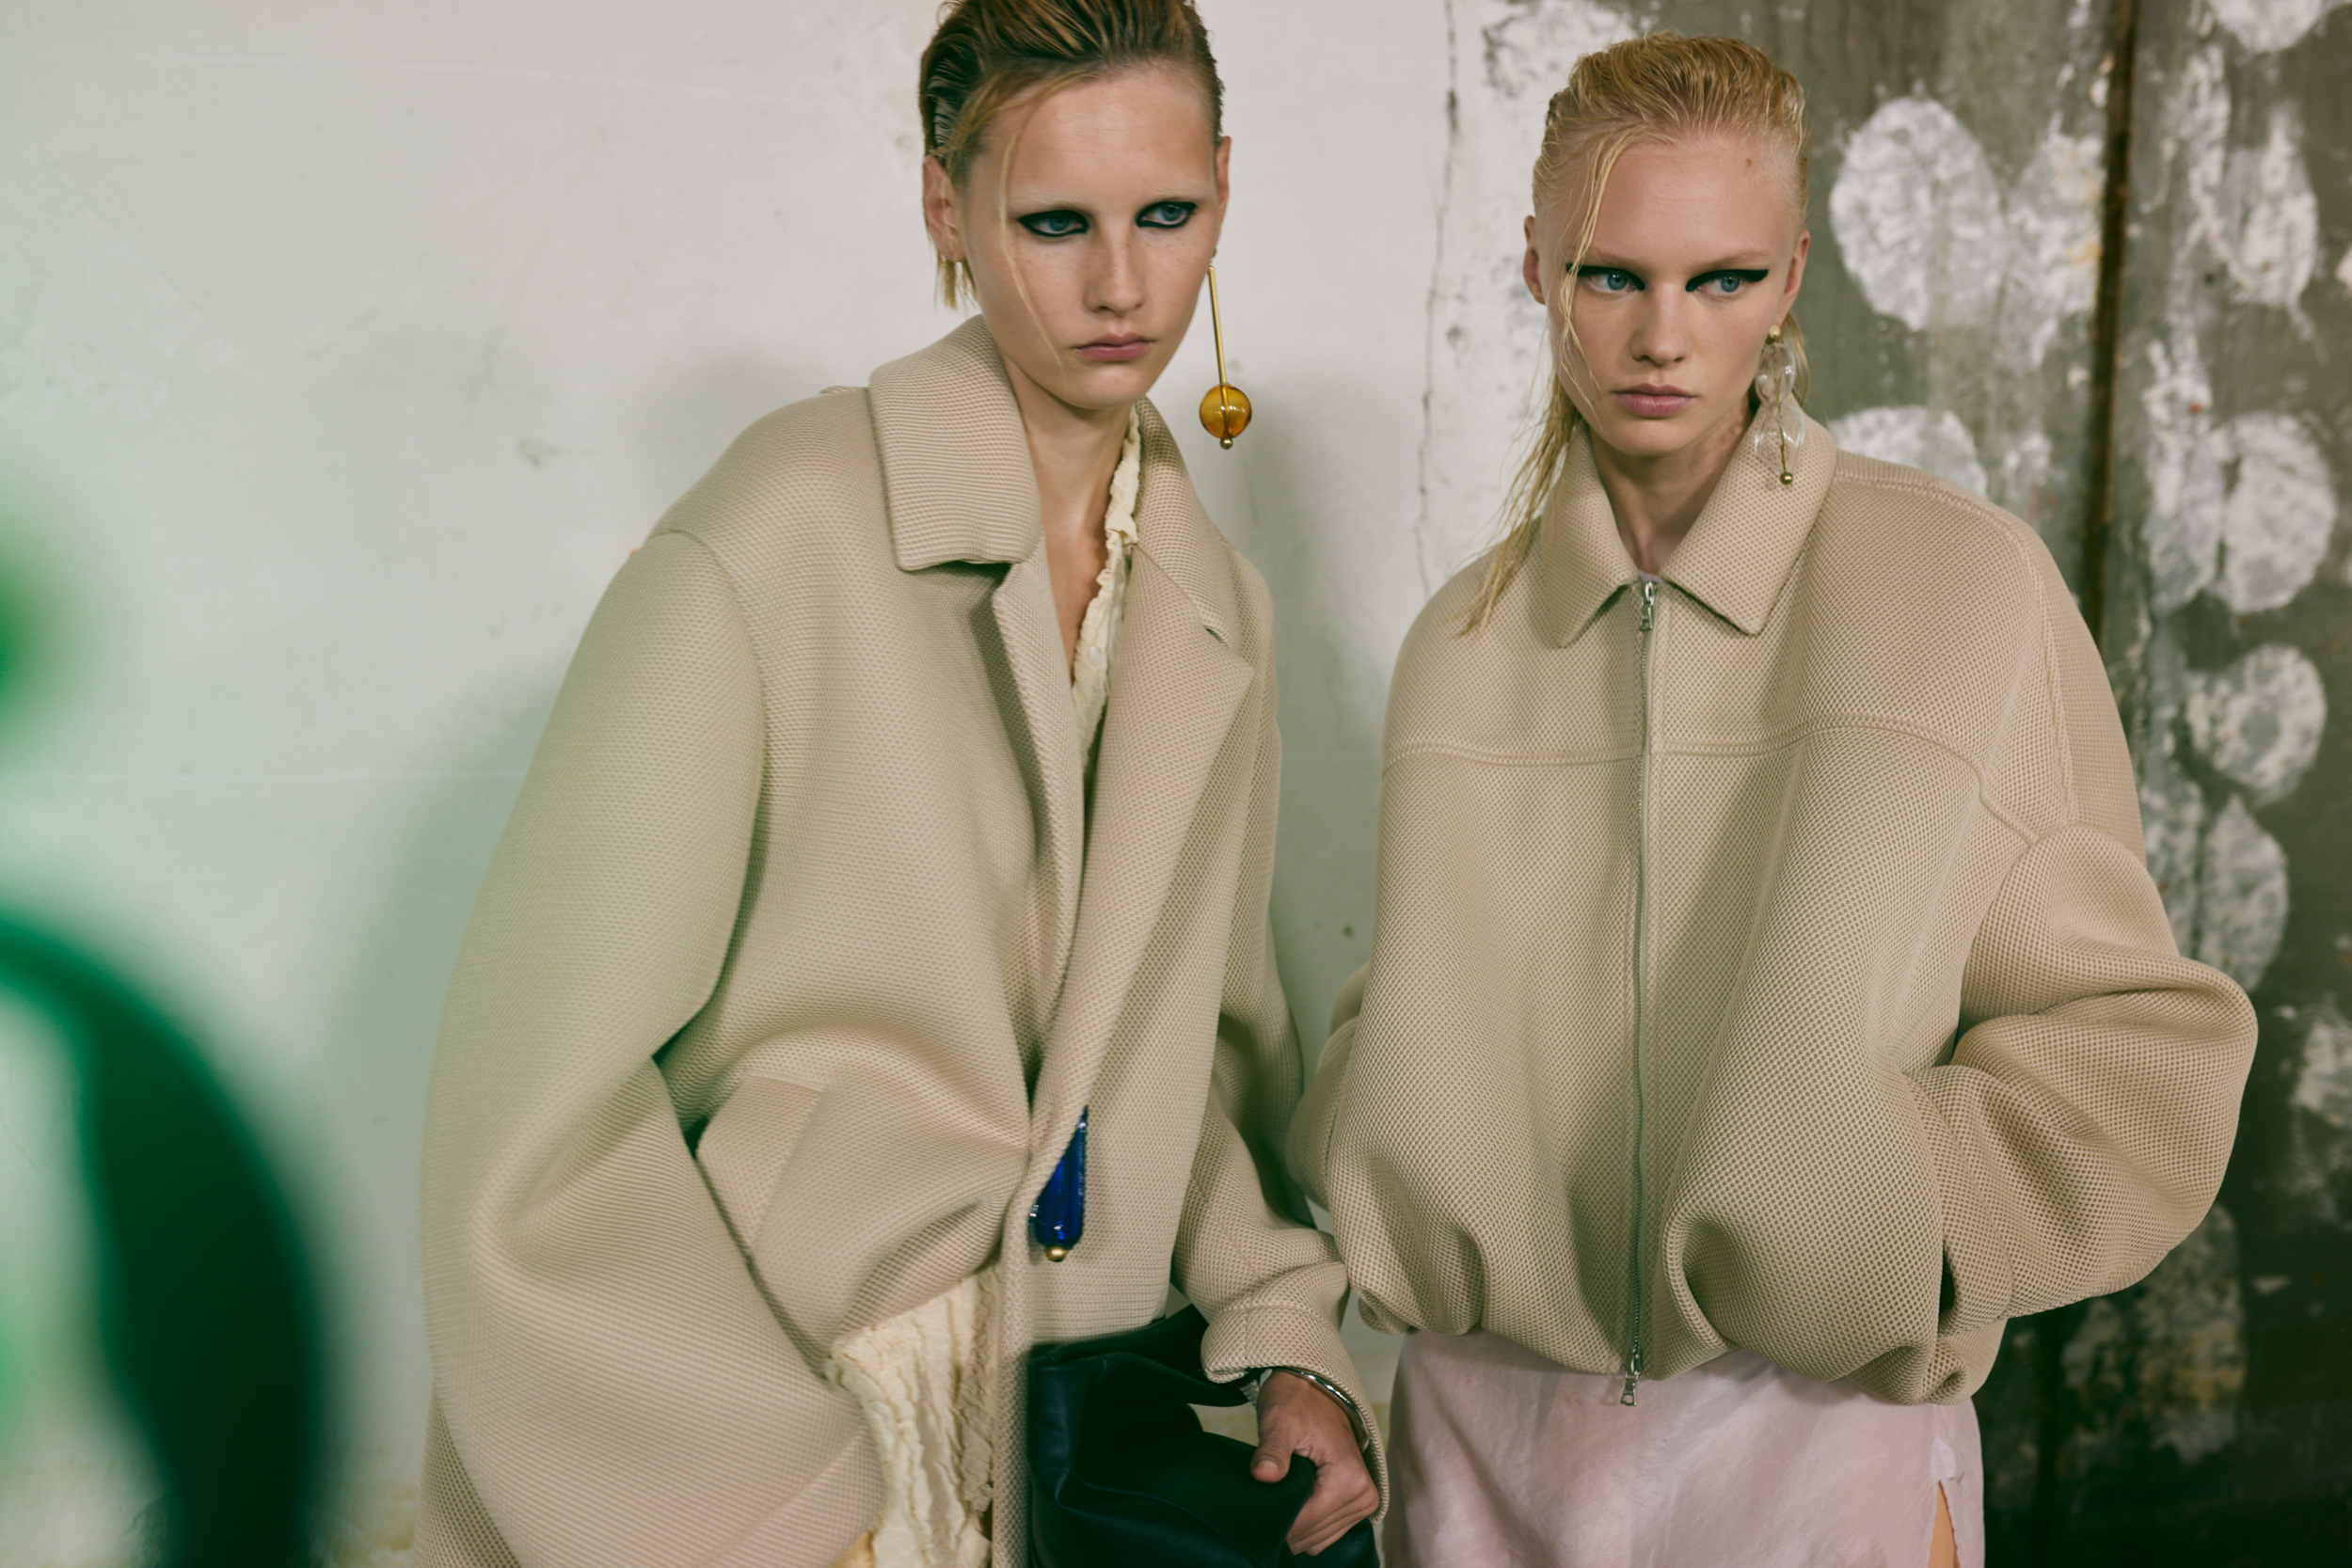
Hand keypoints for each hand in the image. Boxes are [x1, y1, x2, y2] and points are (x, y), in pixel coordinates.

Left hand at [1250, 1370, 1378, 1555]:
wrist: (1315, 1390)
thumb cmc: (1297, 1403)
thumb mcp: (1280, 1421)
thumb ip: (1273, 1450)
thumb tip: (1264, 1474)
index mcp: (1349, 1479)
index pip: (1306, 1524)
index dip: (1277, 1521)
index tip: (1257, 1510)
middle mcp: (1363, 1495)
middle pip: (1313, 1535)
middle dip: (1286, 1524)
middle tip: (1264, 1499)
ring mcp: (1363, 1502)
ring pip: (1319, 1539)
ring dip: (1297, 1525)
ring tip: (1280, 1496)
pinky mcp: (1357, 1504)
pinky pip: (1327, 1531)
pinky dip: (1308, 1524)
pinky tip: (1293, 1502)